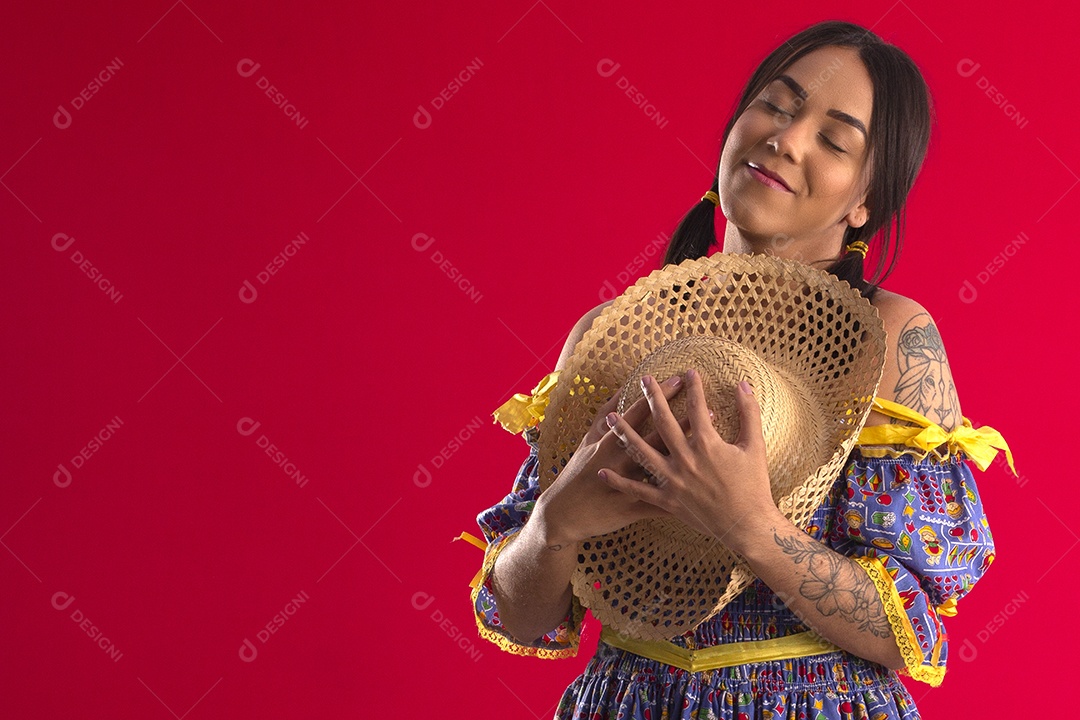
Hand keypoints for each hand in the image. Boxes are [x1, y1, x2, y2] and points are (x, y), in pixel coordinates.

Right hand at [533, 374, 706, 547]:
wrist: (563, 514)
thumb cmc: (577, 472)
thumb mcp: (587, 441)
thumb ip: (604, 416)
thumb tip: (622, 389)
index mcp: (608, 442)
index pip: (637, 413)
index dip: (658, 396)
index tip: (679, 379)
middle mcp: (619, 461)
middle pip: (656, 437)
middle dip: (683, 423)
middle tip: (708, 405)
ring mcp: (626, 486)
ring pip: (663, 468)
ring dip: (687, 455)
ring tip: (711, 442)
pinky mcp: (631, 509)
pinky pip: (660, 505)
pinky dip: (682, 500)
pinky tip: (706, 493)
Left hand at [598, 369, 778, 554]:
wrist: (747, 526)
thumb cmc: (754, 486)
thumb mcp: (755, 446)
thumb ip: (749, 413)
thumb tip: (744, 384)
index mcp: (706, 444)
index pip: (696, 406)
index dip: (693, 387)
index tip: (688, 372)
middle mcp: (685, 458)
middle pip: (662, 421)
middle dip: (652, 397)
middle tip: (643, 380)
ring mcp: (673, 480)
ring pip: (642, 452)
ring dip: (624, 433)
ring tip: (610, 417)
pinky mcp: (667, 500)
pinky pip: (638, 490)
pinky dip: (620, 482)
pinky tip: (603, 472)